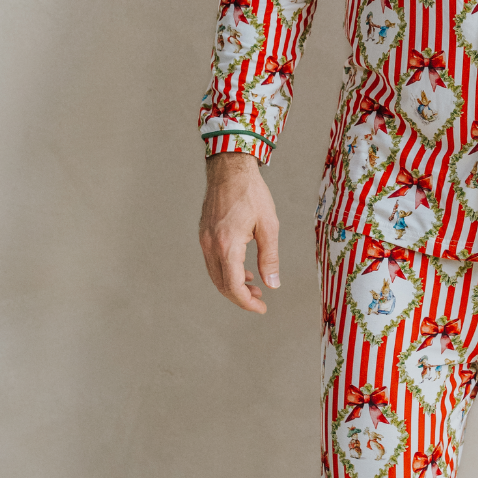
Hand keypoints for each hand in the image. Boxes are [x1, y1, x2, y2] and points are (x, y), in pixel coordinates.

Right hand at [198, 153, 280, 313]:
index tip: (261, 308)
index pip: (233, 286)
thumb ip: (269, 258)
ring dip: (233, 285)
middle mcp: (211, 245)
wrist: (230, 169)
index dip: (247, 302)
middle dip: (241, 297)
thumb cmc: (252, 193)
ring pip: (215, 275)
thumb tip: (272, 284)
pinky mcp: (204, 234)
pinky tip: (243, 269)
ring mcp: (205, 240)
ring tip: (254, 285)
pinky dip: (226, 272)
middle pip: (222, 285)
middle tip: (259, 300)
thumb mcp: (269, 226)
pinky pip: (213, 262)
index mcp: (227, 245)